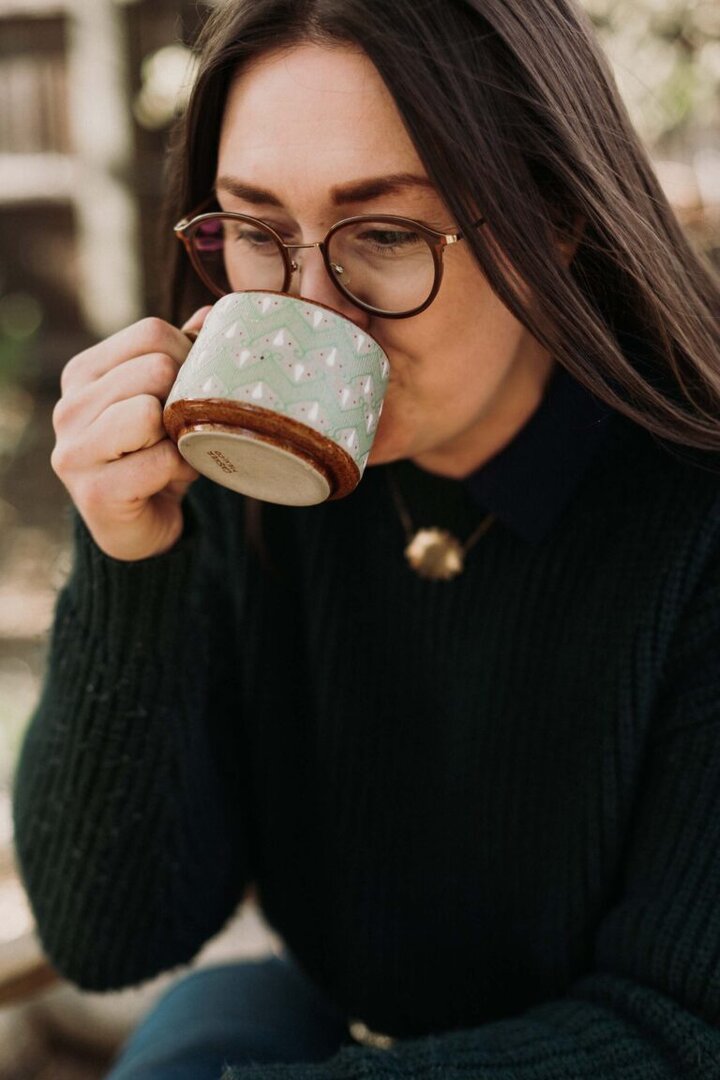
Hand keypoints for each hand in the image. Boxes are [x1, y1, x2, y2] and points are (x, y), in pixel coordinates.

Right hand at [51, 307, 211, 560]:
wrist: (139, 525)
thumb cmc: (156, 454)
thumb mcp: (168, 399)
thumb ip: (185, 355)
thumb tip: (213, 313)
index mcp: (84, 372)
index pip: (151, 333)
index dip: (189, 357)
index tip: (191, 388)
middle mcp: (69, 406)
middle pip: (155, 369)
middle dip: (185, 400)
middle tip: (182, 429)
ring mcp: (74, 451)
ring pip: (151, 413)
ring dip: (180, 438)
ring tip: (173, 453)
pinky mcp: (93, 493)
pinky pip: (160, 462)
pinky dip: (180, 471)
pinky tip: (169, 480)